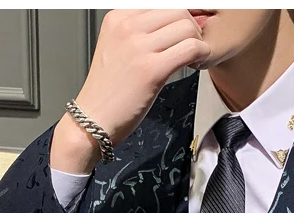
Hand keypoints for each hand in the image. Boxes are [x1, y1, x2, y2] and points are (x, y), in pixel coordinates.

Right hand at [51, 9, 211, 172]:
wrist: (92, 120)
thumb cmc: (106, 92)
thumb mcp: (115, 48)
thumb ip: (138, 33)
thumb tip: (167, 26)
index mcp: (117, 17)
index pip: (160, 3)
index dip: (178, 17)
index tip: (183, 33)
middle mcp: (127, 26)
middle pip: (177, 10)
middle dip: (191, 27)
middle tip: (191, 45)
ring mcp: (139, 47)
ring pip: (186, 27)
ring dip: (197, 42)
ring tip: (192, 58)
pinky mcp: (152, 69)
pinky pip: (190, 49)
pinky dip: (201, 55)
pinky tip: (194, 65)